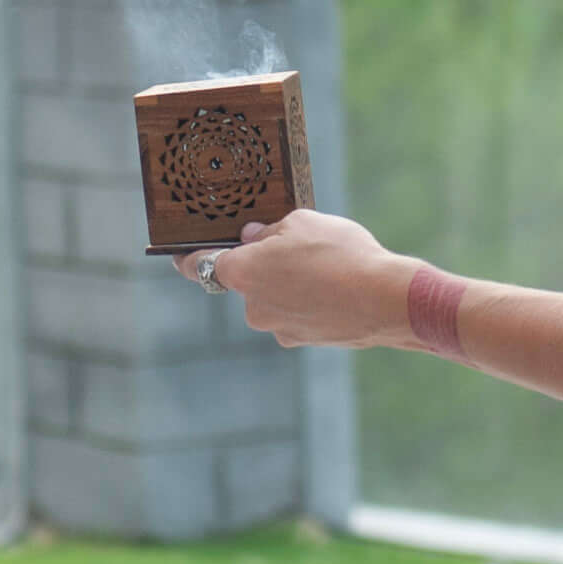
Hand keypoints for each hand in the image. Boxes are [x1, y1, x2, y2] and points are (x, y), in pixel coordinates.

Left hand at [178, 209, 411, 348]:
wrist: (385, 299)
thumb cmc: (341, 253)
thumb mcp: (302, 222)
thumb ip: (269, 231)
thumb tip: (253, 238)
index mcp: (243, 272)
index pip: (201, 265)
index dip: (187, 258)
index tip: (177, 257)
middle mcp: (252, 306)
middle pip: (247, 280)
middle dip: (264, 266)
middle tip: (298, 248)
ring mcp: (276, 328)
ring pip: (274, 298)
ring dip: (290, 285)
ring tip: (327, 269)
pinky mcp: (301, 341)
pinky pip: (296, 314)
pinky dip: (308, 303)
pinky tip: (336, 290)